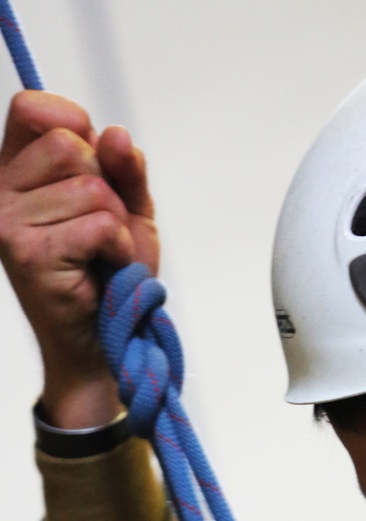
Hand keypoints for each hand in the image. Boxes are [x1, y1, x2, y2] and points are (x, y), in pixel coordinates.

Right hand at [0, 90, 158, 427]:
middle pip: (70, 145)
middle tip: (103, 229)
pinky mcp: (30, 256)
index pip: (32, 109)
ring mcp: (9, 224)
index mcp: (14, 171)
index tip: (95, 164)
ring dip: (117, 225)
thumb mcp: (128, 209)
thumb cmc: (112, 273)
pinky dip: (118, 248)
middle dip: (107, 186)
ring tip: (103, 256)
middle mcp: (1, 193)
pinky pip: (99, 225)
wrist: (108, 342)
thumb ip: (125, 168)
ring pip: (91, 189)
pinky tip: (105, 269)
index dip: (75, 124)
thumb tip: (115, 134)